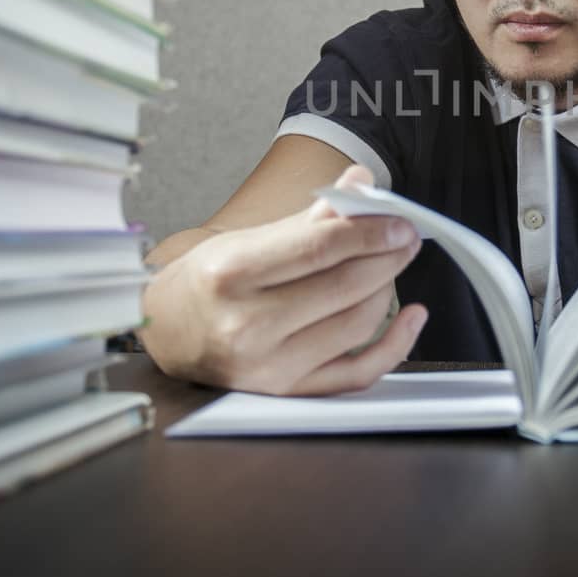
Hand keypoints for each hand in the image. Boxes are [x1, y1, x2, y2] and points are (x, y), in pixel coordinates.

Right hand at [139, 166, 427, 394]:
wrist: (166, 334)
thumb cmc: (206, 282)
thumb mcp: (245, 238)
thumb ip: (309, 217)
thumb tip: (360, 183)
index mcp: (232, 273)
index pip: (319, 247)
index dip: (369, 231)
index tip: (399, 220)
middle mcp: (247, 325)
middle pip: (344, 286)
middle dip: (387, 256)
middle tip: (405, 237)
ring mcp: (267, 366)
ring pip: (357, 325)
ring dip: (386, 289)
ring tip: (389, 266)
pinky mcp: (286, 393)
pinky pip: (357, 374)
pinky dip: (394, 346)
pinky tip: (411, 318)